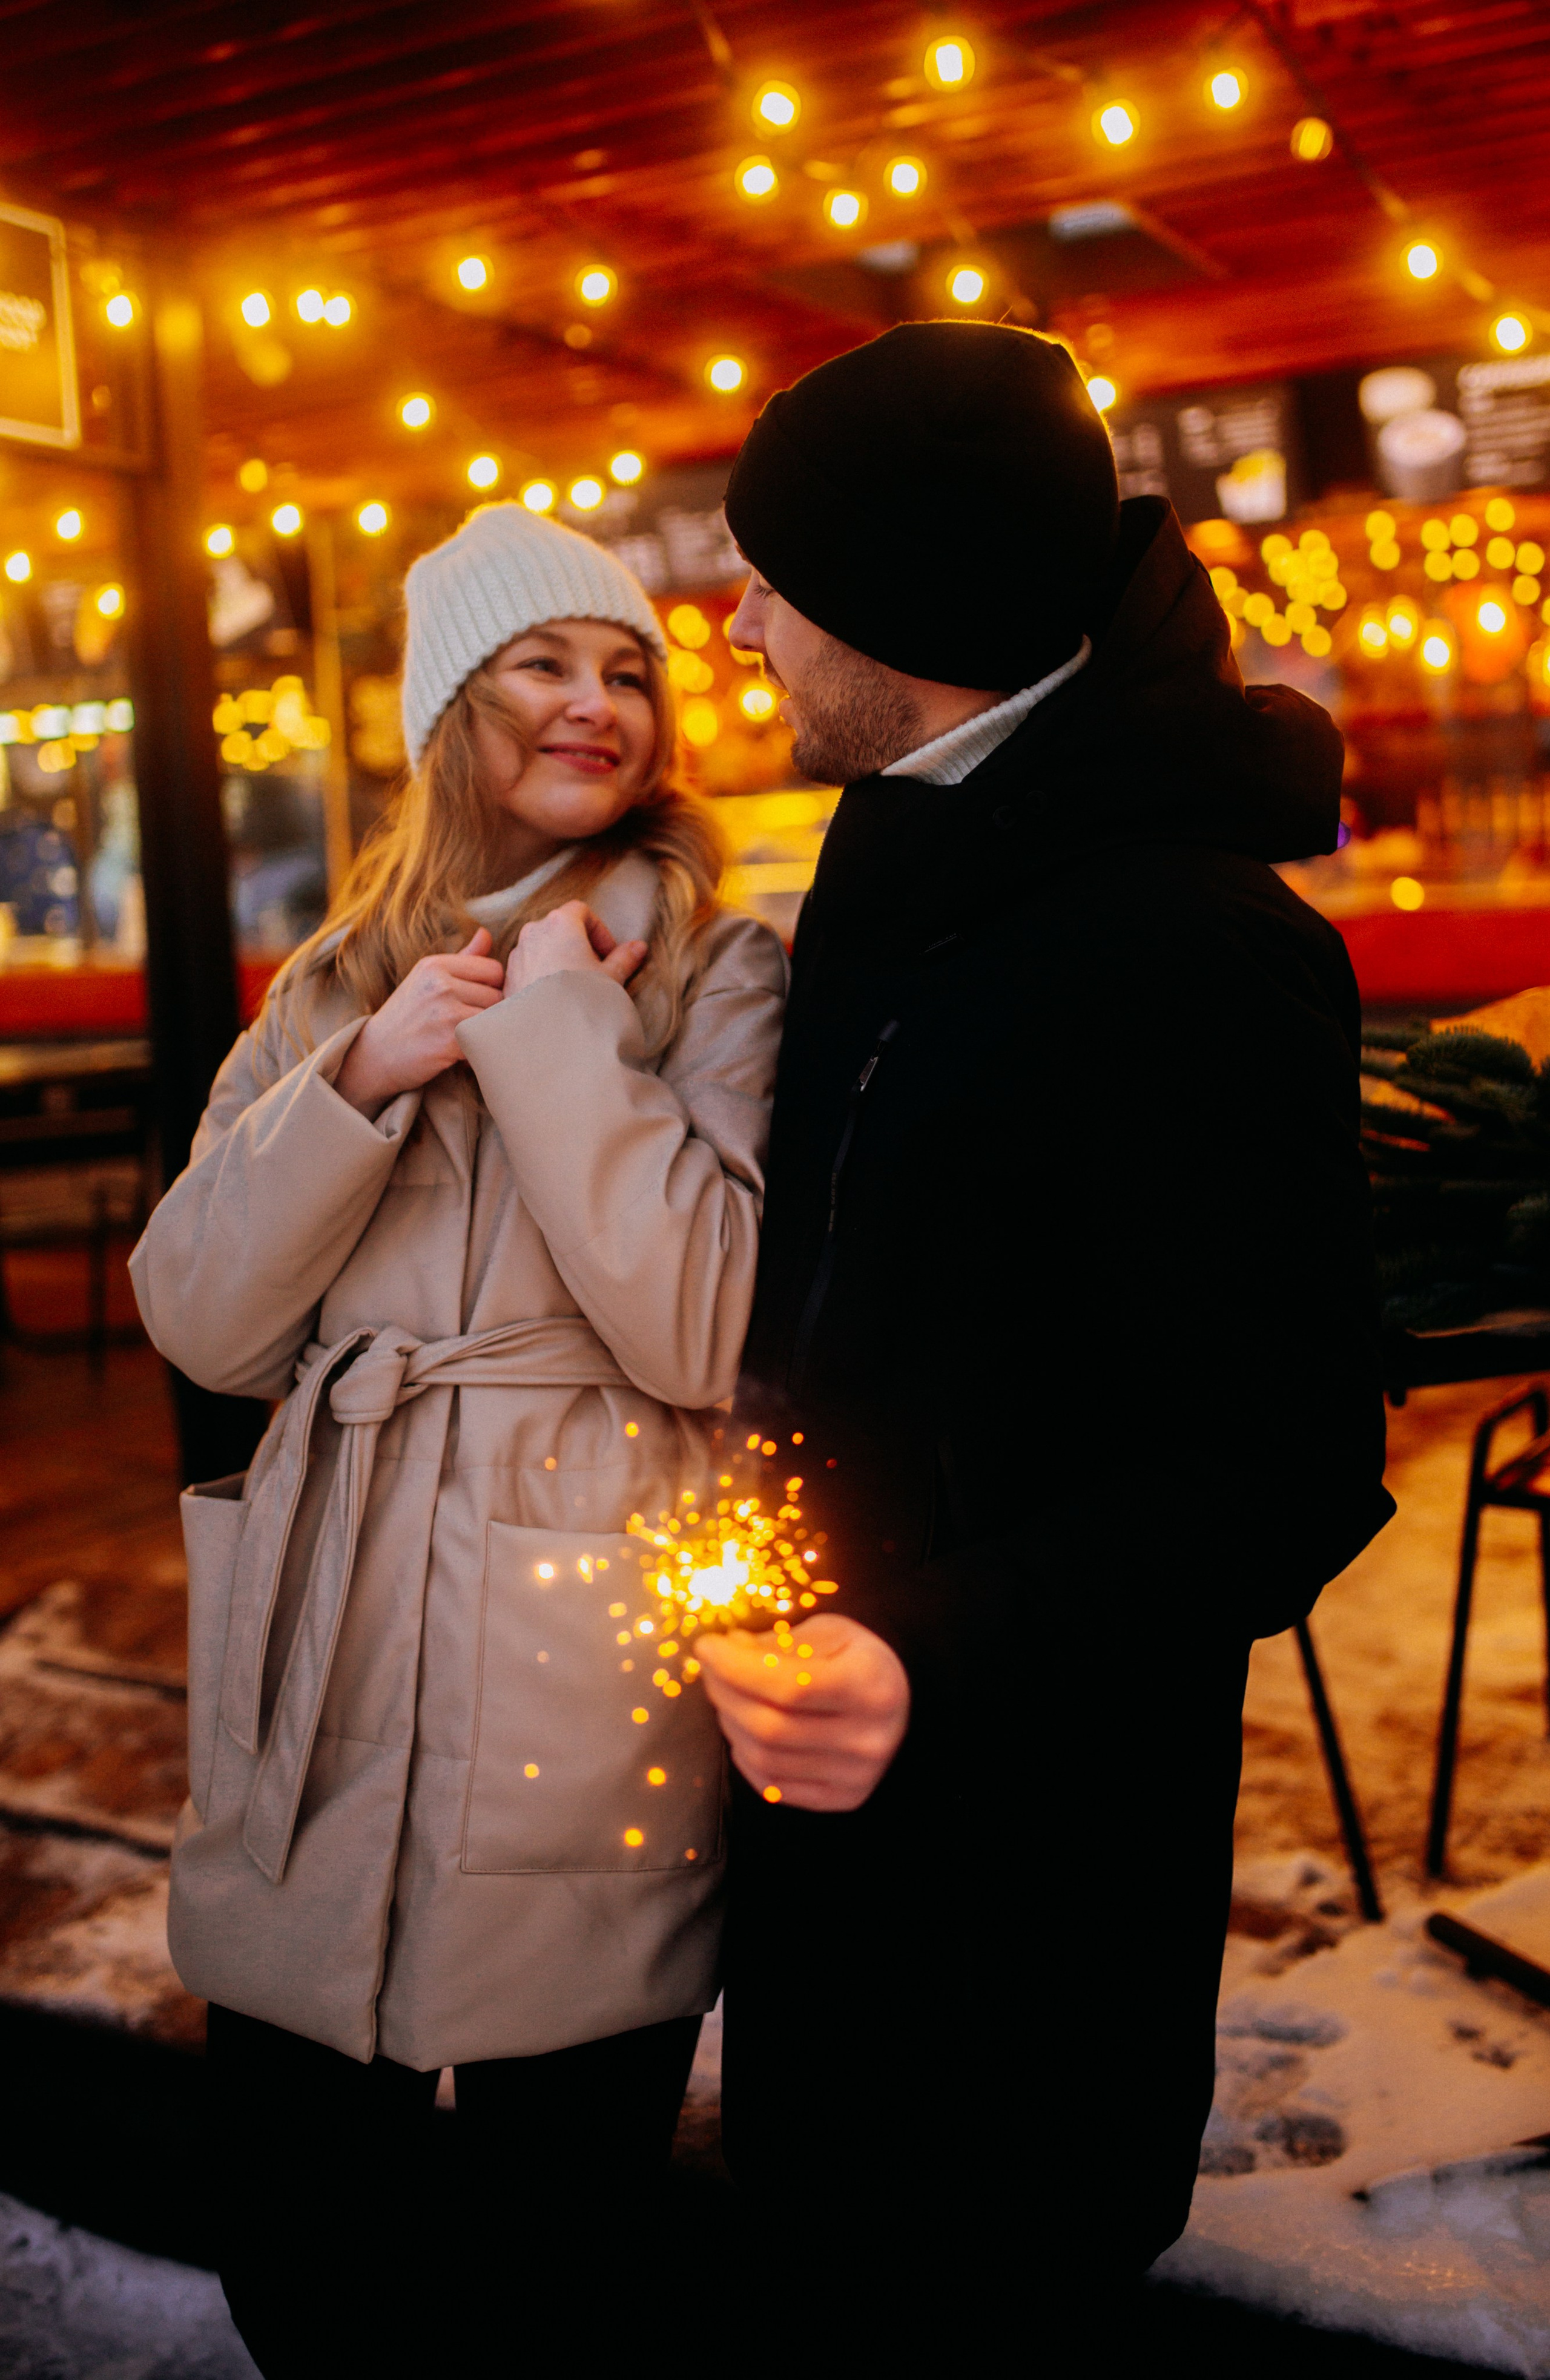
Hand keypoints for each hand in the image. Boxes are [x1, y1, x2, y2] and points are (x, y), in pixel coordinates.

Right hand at [334, 928, 505, 1117]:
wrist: (374, 1055)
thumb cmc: (406, 1016)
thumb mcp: (428, 979)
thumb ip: (462, 958)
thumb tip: (486, 933)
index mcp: (435, 965)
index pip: (494, 969)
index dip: (491, 988)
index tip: (475, 1001)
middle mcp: (440, 984)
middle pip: (498, 995)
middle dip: (488, 1012)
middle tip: (466, 1024)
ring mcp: (445, 1012)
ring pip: (494, 1019)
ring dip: (484, 1031)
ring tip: (462, 1036)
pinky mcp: (450, 1041)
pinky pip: (484, 1040)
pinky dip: (477, 1049)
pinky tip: (458, 1052)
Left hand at [505, 900, 646, 997]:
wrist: (548, 1033)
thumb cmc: (582, 999)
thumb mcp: (611, 977)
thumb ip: (625, 958)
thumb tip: (639, 947)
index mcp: (561, 923)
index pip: (582, 911)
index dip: (599, 930)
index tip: (609, 953)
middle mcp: (534, 931)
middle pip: (560, 927)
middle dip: (579, 944)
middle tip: (594, 970)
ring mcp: (518, 953)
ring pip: (543, 946)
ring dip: (560, 958)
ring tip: (575, 986)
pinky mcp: (509, 975)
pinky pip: (529, 965)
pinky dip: (543, 973)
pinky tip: (557, 997)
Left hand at [695, 1614, 910, 1812]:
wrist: (901, 1703)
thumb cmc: (857, 1659)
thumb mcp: (828, 1633)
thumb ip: (777, 1642)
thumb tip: (725, 1649)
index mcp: (871, 1686)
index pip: (790, 1686)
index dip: (736, 1667)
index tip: (707, 1646)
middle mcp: (869, 1739)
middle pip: (770, 1727)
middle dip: (724, 1692)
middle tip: (710, 1668)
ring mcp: (856, 1776)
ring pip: (764, 1758)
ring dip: (729, 1721)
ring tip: (727, 1694)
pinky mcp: (842, 1799)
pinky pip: (772, 1786)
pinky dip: (745, 1756)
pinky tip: (745, 1729)